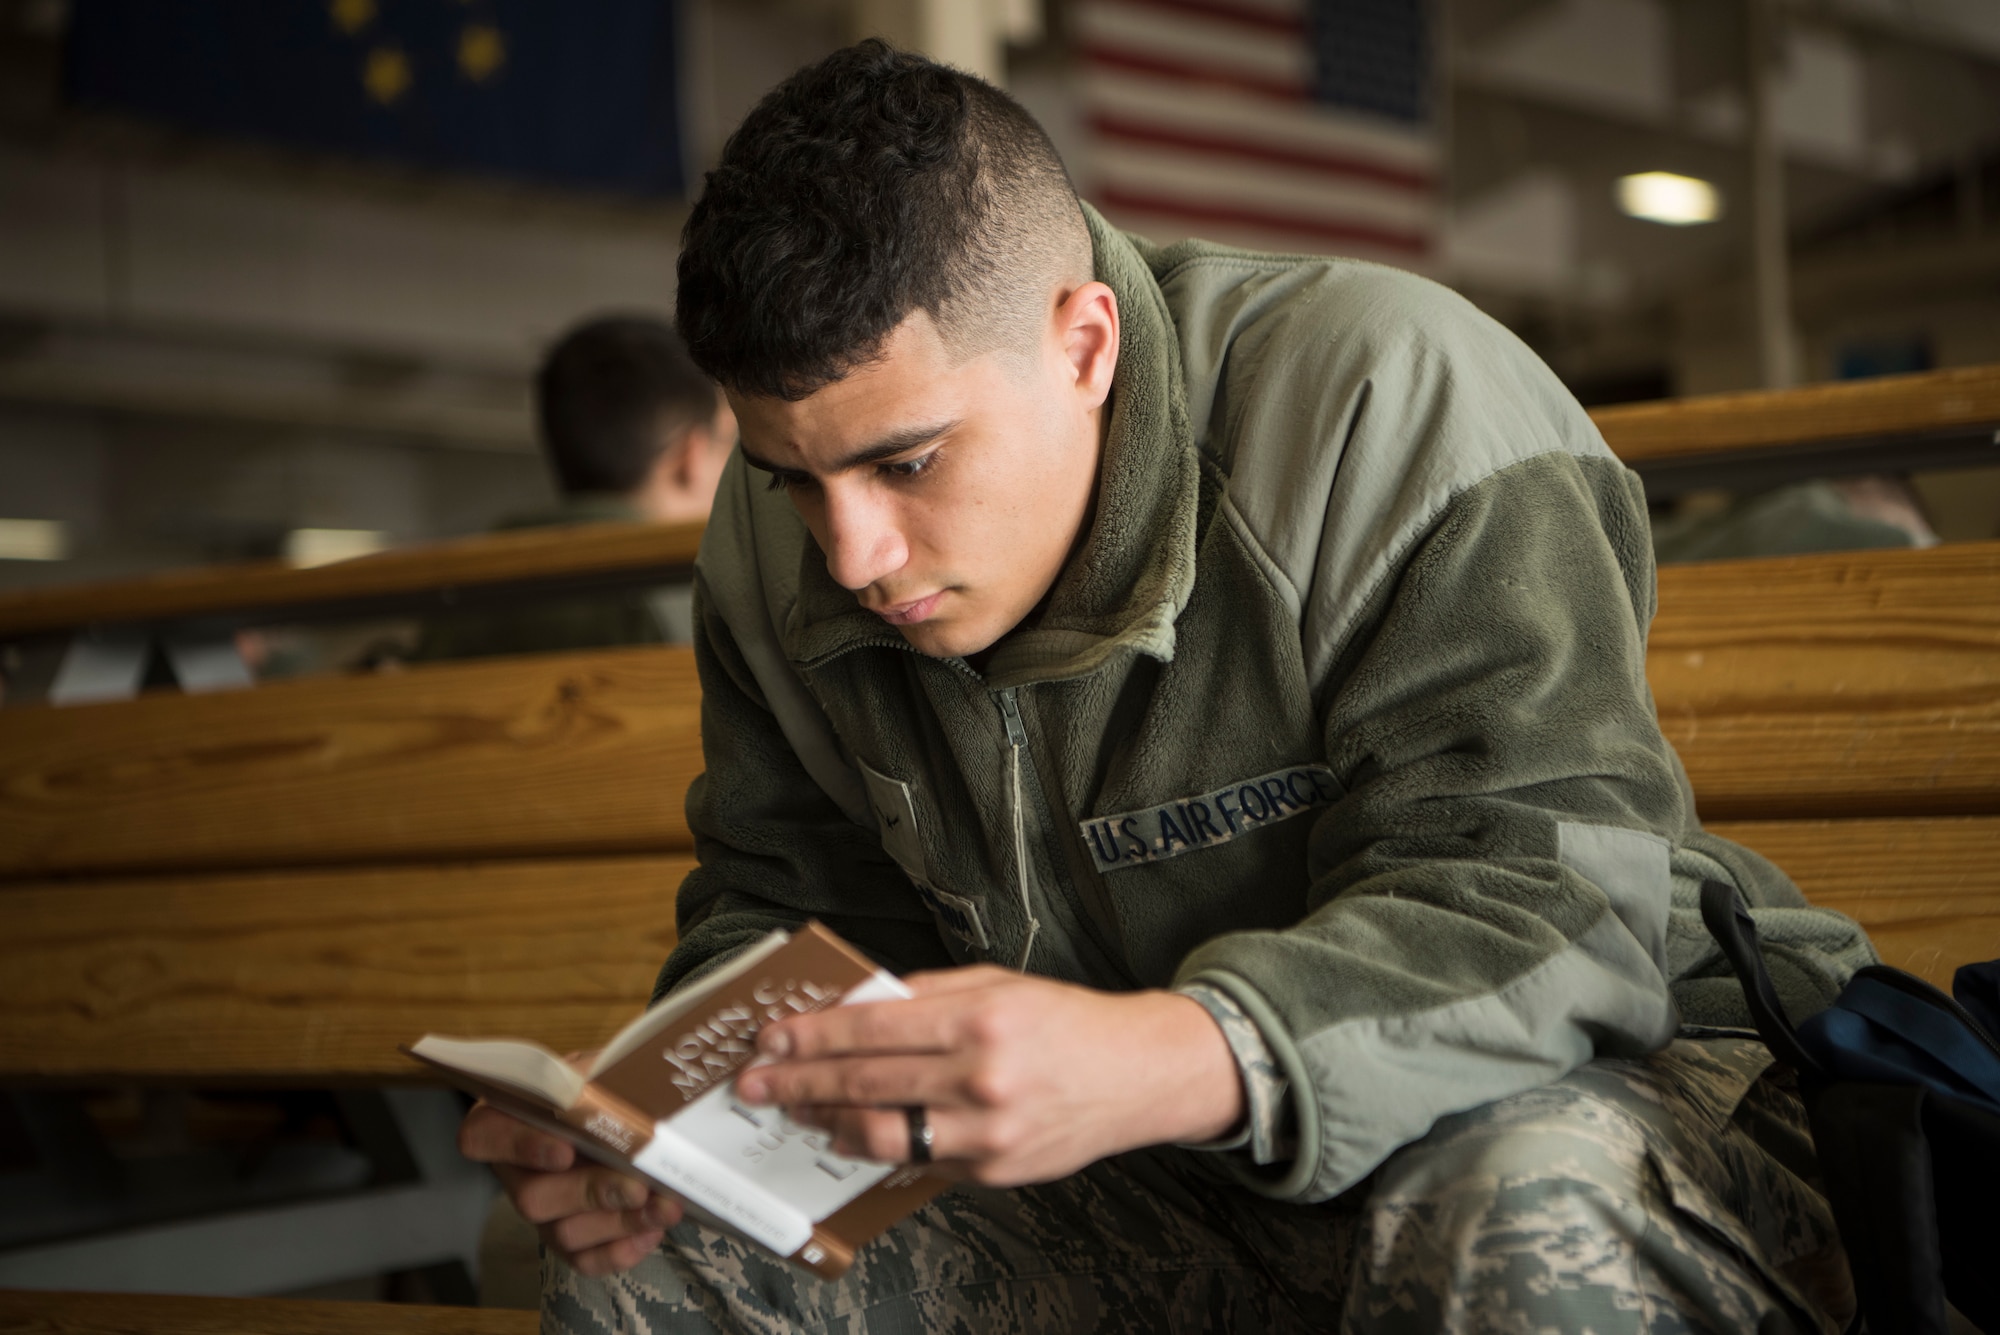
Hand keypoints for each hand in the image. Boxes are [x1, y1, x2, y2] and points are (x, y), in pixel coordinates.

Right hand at [457, 1055, 683, 1276]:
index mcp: (506, 1119)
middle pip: (532, 1197)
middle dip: (590, 1193)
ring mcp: (541, 1211)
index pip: (484, 1137)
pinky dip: (619, 1251)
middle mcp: (515, 1171)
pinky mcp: (569, 1240)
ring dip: (618, 1224)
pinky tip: (650, 1232)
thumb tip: (624, 1087)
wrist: (624, 1113)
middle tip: (637, 1187)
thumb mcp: (594, 1067)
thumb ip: (596, 1076)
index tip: (564, 1151)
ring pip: (562, 1234)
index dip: (520, 1147)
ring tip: (664, 1208)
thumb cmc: (600, 1084)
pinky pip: (583, 1260)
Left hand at [733, 966, 1242, 1185]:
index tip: (771, 1039)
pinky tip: (854, 1132)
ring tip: (799, 1111)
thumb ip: (926, 994)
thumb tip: (856, 1004)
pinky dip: (881, 1145)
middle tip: (756, 1085)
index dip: (812, 1036)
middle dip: (799, 1083)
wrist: (1136, 1074)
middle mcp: (982, 1077)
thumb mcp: (997, 984)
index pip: (872, 1028)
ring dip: (828, 1122)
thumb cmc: (1064, 1021)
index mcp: (979, 1019)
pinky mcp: (993, 1171)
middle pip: (865, 1082)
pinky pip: (920, 1160)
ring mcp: (987, 1133)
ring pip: (882, 1133)